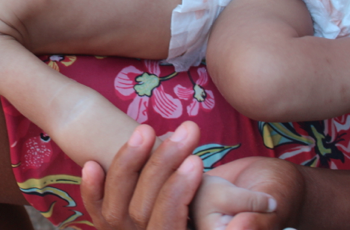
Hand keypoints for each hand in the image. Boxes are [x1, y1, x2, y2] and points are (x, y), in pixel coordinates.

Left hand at [81, 122, 288, 229]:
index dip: (178, 193)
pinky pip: (97, 209)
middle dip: (164, 166)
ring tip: (147, 129)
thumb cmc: (250, 205)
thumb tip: (258, 213)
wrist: (225, 209)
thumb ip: (253, 213)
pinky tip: (91, 164)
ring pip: (119, 205)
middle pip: (146, 210)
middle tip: (187, 129)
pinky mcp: (112, 219)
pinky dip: (91, 189)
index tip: (196, 162)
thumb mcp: (258, 209)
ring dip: (131, 163)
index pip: (170, 223)